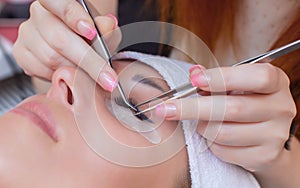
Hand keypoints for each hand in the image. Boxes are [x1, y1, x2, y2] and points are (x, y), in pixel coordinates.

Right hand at [13, 0, 120, 91]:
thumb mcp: (102, 32)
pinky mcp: (21, 53)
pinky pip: (40, 70)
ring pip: (50, 58)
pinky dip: (59, 76)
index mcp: (58, 2)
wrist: (74, 51)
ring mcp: (27, 33)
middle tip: (107, 78)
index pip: (61, 3)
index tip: (92, 33)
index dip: (75, 17)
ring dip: (74, 71)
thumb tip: (108, 24)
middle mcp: (39, 14)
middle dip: (88, 61)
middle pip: (59, 39)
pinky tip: (69, 73)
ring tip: (88, 74)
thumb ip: (105, 29)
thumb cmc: (88, 37)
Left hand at [155, 63, 295, 171]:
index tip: (194, 81)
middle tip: (166, 108)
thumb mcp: (236, 84)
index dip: (223, 78)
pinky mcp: (265, 156)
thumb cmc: (246, 101)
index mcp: (276, 82)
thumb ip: (214, 77)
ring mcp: (276, 134)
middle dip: (192, 108)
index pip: (256, 77)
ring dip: (203, 127)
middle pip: (232, 108)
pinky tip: (214, 137)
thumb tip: (193, 72)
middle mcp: (281, 107)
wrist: (266, 135)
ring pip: (223, 132)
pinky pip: (225, 150)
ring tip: (202, 122)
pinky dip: (211, 143)